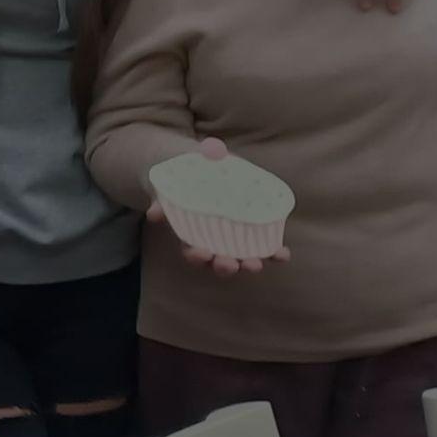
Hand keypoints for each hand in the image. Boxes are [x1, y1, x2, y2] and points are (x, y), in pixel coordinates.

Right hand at [144, 138, 288, 275]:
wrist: (202, 170)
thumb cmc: (184, 180)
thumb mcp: (170, 186)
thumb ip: (163, 199)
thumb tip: (155, 213)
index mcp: (194, 236)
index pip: (194, 252)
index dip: (196, 256)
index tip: (200, 253)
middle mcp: (215, 244)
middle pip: (218, 262)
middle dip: (224, 266)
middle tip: (228, 263)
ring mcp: (236, 240)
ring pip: (242, 258)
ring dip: (249, 263)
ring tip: (255, 264)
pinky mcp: (254, 233)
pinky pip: (265, 246)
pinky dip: (274, 253)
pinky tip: (282, 254)